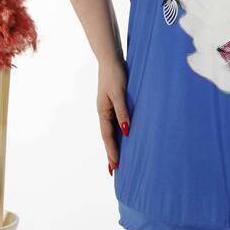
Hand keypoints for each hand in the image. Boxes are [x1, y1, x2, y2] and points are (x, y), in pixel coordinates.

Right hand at [97, 57, 130, 173]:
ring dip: (114, 145)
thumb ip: (122, 112)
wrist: (111, 59)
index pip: (107, 136)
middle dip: (110, 153)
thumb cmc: (115, 74)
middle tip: (114, 171)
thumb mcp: (119, 93)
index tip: (115, 166)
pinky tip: (123, 137)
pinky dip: (118, 133)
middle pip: (107, 137)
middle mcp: (104, 112)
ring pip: (111, 131)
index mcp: (103, 112)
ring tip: (117, 160)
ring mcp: (108, 108)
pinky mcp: (114, 103)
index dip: (112, 151)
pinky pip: (115, 122)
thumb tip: (126, 131)